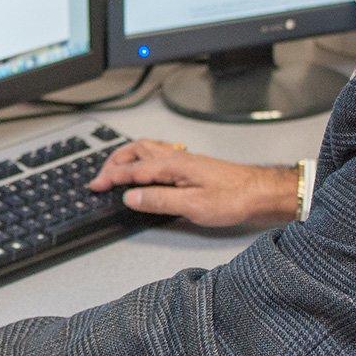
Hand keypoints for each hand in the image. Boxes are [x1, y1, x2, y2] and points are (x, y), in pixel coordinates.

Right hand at [88, 139, 297, 227]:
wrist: (260, 192)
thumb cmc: (233, 198)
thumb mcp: (192, 205)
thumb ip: (158, 200)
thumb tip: (130, 197)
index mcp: (173, 166)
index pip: (133, 170)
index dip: (111, 177)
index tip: (95, 185)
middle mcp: (177, 157)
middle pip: (137, 151)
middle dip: (114, 162)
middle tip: (101, 176)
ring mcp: (185, 160)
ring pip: (148, 149)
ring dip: (128, 156)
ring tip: (116, 168)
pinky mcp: (192, 166)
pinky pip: (160, 154)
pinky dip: (144, 157)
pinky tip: (147, 166)